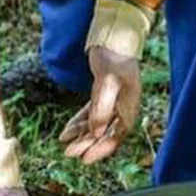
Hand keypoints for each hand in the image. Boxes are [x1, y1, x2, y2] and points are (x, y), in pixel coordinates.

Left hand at [59, 46, 140, 162]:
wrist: (114, 36)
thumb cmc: (114, 57)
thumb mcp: (107, 82)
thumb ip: (102, 108)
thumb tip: (96, 132)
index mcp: (129, 108)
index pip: (115, 136)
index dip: (100, 149)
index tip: (84, 159)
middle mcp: (123, 108)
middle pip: (104, 133)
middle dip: (87, 144)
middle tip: (69, 153)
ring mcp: (114, 102)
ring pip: (96, 125)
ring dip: (81, 134)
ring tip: (65, 141)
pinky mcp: (103, 95)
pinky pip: (91, 114)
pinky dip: (80, 122)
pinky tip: (68, 130)